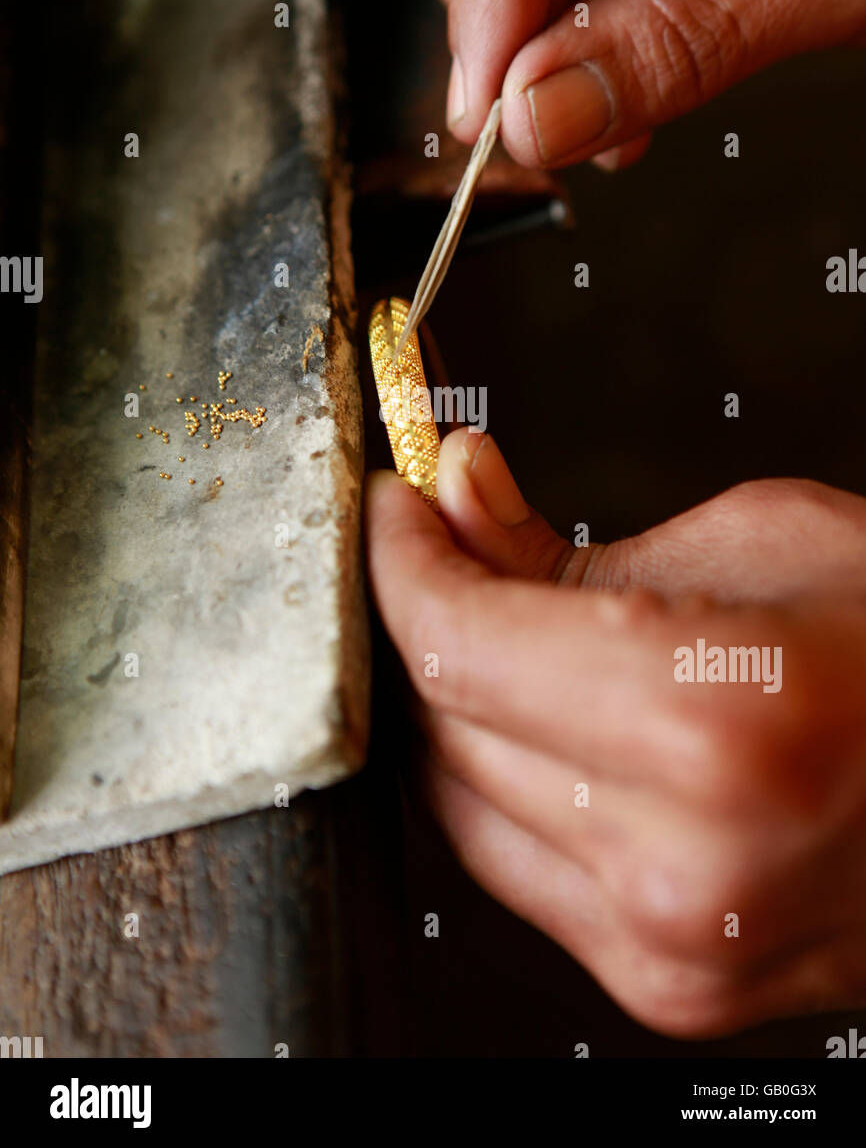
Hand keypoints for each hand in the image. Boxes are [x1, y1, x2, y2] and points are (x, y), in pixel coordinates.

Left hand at [366, 429, 865, 1035]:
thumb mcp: (758, 540)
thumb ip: (571, 540)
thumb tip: (458, 496)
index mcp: (712, 729)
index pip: (461, 650)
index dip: (405, 562)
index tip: (399, 511)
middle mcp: (683, 870)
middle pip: (449, 730)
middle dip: (430, 621)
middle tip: (448, 544)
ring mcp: (674, 951)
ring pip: (463, 810)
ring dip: (461, 708)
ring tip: (504, 624)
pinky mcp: (673, 988)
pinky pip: (520, 870)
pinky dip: (508, 786)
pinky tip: (551, 719)